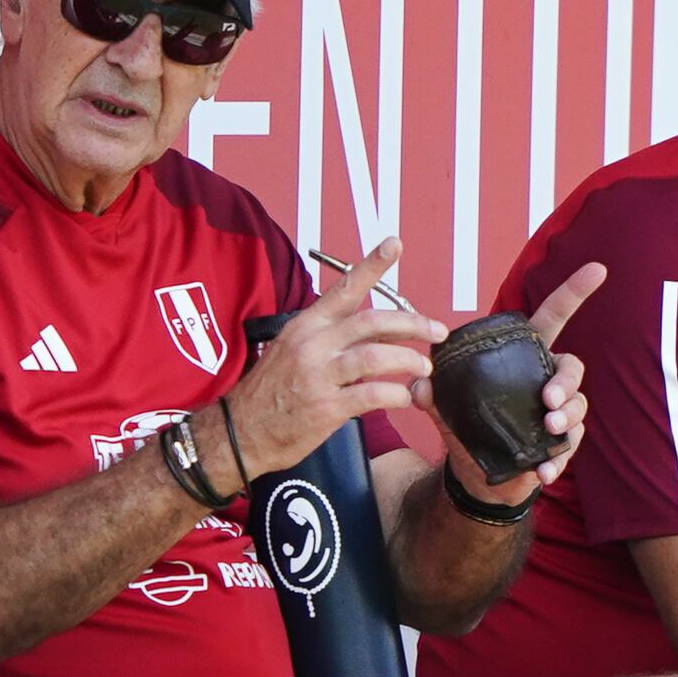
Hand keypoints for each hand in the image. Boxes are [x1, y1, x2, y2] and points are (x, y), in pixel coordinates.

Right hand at [220, 238, 444, 481]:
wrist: (240, 432)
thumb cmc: (271, 393)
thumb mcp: (293, 351)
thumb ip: (331, 339)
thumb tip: (374, 332)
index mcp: (306, 325)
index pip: (344, 288)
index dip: (372, 265)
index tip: (395, 244)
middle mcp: (312, 344)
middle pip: (372, 321)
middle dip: (412, 324)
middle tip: (438, 331)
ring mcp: (318, 375)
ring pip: (375, 356)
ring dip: (408, 359)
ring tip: (425, 367)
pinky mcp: (326, 408)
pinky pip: (371, 396)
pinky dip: (396, 395)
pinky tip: (405, 398)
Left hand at [415, 261, 607, 505]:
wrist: (474, 476)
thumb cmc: (466, 428)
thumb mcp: (444, 409)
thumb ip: (432, 394)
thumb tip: (418, 384)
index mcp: (522, 358)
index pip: (553, 318)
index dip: (574, 292)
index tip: (597, 269)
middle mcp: (545, 380)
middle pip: (571, 367)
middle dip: (565, 381)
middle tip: (548, 400)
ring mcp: (557, 413)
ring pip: (578, 405)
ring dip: (568, 417)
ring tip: (550, 430)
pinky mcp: (560, 445)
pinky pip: (570, 446)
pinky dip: (558, 460)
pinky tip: (544, 471)